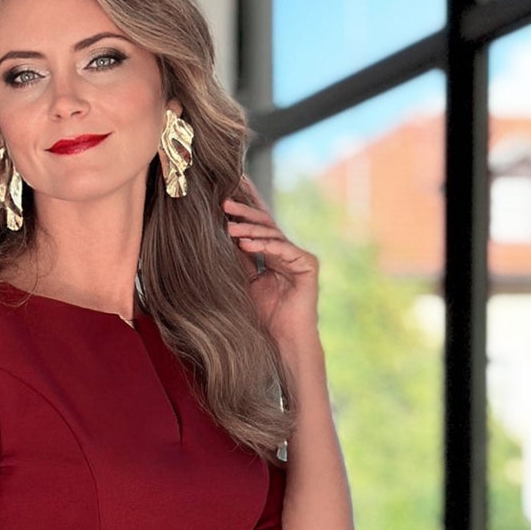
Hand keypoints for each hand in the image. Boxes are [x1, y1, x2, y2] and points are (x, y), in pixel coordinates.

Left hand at [223, 173, 319, 354]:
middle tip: (224, 202)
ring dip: (249, 229)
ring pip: (272, 234)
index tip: (229, 187)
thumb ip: (239, 259)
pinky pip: (283, 250)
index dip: (245, 205)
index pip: (257, 225)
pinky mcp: (308, 265)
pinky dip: (264, 246)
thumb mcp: (244, 282)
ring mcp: (298, 256)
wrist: (283, 342)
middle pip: (264, 224)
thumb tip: (222, 232)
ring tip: (229, 226)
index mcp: (272, 253)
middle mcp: (286, 251)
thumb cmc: (264, 318)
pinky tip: (245, 243)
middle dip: (244, 211)